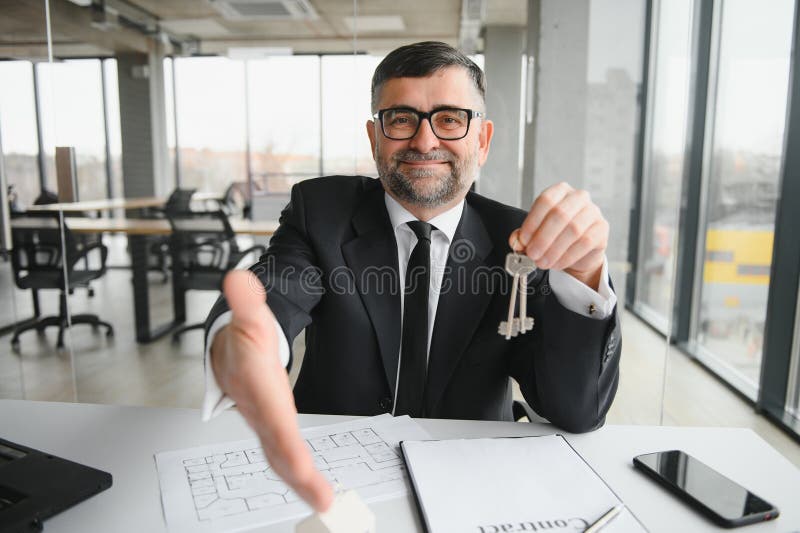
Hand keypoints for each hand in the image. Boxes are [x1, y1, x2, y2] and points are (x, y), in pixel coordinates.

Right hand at [211, 270, 333, 511]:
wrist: (225, 355)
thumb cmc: (240, 342)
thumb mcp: (248, 317)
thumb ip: (246, 301)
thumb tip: (240, 278)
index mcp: (257, 391)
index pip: (273, 421)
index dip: (286, 445)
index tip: (302, 468)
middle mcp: (260, 414)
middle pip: (276, 449)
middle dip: (297, 477)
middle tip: (322, 500)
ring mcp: (267, 425)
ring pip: (281, 459)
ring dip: (301, 483)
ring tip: (325, 503)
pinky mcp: (274, 429)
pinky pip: (286, 457)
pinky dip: (300, 476)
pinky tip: (316, 491)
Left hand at [509, 182, 607, 289]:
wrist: (578, 251)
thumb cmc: (555, 236)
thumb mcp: (536, 233)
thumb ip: (524, 235)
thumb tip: (515, 241)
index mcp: (560, 191)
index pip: (545, 200)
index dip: (532, 222)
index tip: (523, 240)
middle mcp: (578, 197)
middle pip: (559, 214)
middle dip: (542, 238)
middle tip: (532, 255)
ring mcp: (593, 212)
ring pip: (573, 229)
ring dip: (554, 249)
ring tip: (542, 262)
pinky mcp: (602, 228)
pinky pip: (585, 242)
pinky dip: (567, 256)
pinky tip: (557, 264)